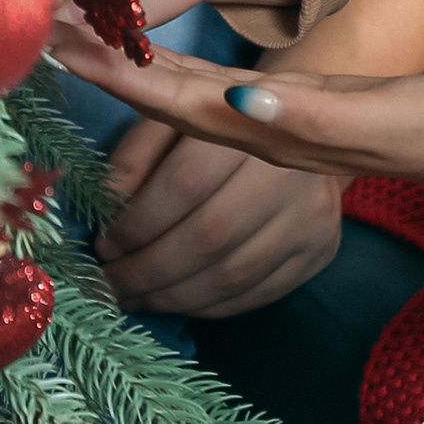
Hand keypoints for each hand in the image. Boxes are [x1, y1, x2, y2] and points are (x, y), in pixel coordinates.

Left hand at [41, 33, 423, 219]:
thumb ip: (316, 111)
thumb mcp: (387, 114)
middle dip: (102, 71)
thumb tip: (240, 99)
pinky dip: (170, 91)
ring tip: (75, 46)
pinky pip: (210, 115)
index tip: (60, 39)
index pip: (174, 100)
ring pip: (179, 111)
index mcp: (275, 129)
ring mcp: (275, 134)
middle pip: (161, 108)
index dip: (116, 71)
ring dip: (123, 76)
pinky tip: (149, 75)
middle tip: (43, 31)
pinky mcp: (291, 125)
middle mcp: (262, 135)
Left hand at [95, 119, 344, 315]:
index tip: (102, 244)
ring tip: (133, 298)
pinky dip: (207, 306)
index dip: (137, 222)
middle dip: (147, 271)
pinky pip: (257, 293)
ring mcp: (311, 217)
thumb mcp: (175, 117)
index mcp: (250, 127)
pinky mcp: (321, 249)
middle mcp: (290, 173)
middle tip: (109, 285)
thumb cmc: (223, 120)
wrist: (305, 125)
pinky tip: (176, 300)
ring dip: (171, 297)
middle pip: (210, 236)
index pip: (187, 183)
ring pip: (232, 275)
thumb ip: (136, 153)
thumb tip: (105, 203)